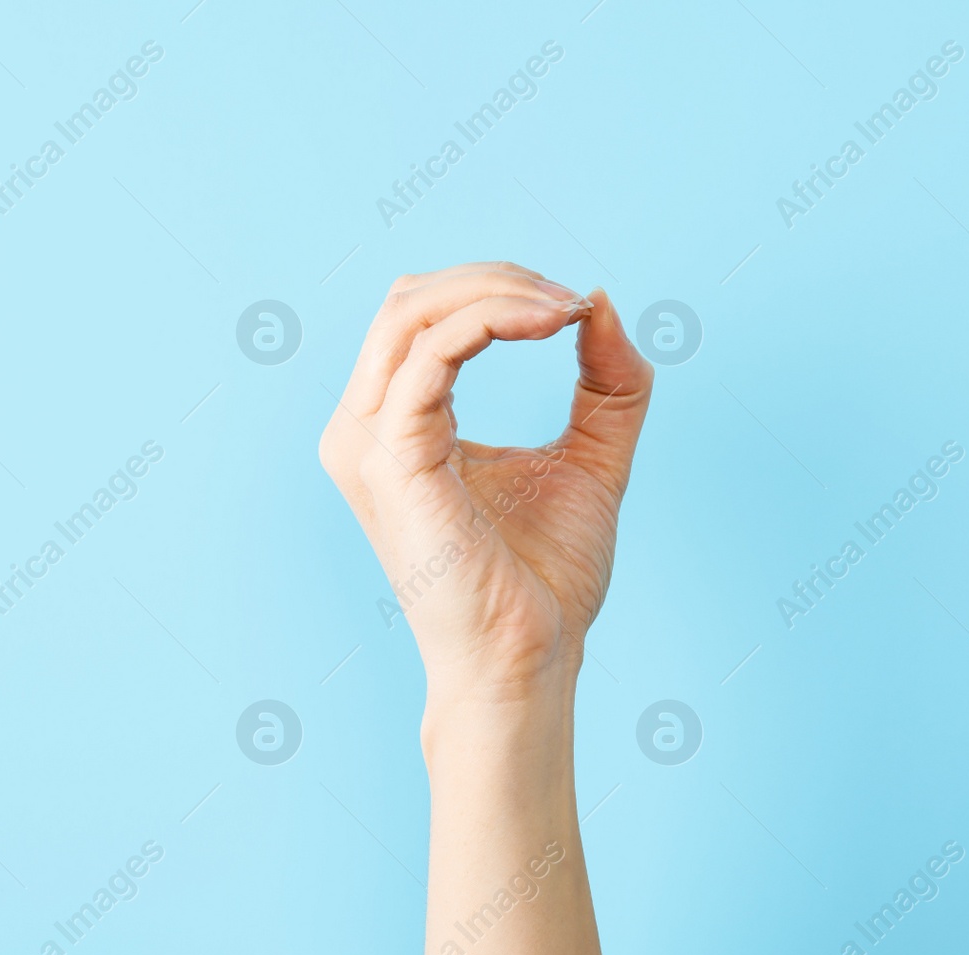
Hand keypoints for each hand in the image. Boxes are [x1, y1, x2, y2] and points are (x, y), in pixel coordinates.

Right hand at [319, 262, 653, 701]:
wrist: (528, 661)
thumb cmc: (546, 580)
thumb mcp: (590, 458)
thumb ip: (606, 383)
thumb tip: (604, 301)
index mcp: (394, 427)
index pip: (422, 318)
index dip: (496, 291)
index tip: (575, 308)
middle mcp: (362, 429)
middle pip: (408, 300)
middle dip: (495, 279)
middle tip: (571, 302)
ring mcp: (367, 445)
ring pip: (413, 313)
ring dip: (496, 291)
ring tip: (565, 308)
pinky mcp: (392, 461)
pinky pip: (432, 355)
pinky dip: (493, 321)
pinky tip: (553, 326)